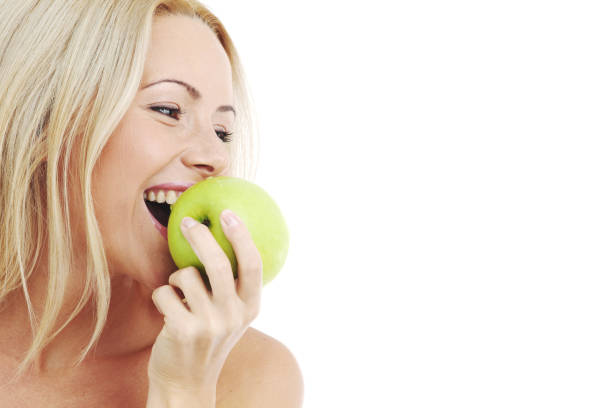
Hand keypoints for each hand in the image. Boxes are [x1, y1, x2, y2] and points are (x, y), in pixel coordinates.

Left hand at [147, 209, 262, 403]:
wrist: (186, 383)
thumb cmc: (207, 340)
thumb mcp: (231, 317)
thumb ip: (232, 288)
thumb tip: (223, 240)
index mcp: (250, 308)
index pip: (252, 265)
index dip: (241, 236)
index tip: (228, 214)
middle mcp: (233, 315)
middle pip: (217, 263)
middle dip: (200, 236)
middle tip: (187, 223)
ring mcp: (209, 324)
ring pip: (185, 275)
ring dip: (176, 279)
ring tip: (179, 296)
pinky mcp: (183, 330)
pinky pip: (164, 291)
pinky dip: (161, 296)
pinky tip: (168, 313)